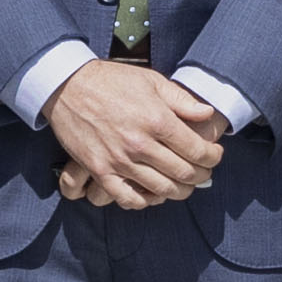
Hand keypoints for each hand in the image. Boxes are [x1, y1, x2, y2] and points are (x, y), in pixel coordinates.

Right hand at [46, 58, 227, 208]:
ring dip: (179, 191)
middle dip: (201, 176)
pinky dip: (145, 201)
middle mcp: (140, 144)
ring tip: (184, 184)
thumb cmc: (112, 80)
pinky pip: (128, 198)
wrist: (67, 85)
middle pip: (183, 173)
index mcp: (157, 120)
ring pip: (161, 189)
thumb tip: (208, 114)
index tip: (215, 155)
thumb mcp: (151, 81)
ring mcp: (119, 160)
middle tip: (204, 172)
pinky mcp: (99, 170)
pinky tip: (152, 193)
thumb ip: (182, 100)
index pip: (197, 150)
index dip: (213, 157)